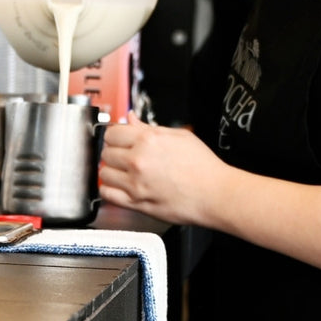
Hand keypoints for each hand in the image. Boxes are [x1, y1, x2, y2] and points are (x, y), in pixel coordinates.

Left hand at [98, 111, 230, 225]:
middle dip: (114, 153)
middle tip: (125, 157)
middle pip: (106, 152)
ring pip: (103, 173)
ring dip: (111, 172)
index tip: (119, 140)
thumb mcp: (179, 136)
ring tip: (124, 173)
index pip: (111, 132)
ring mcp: (135, 183)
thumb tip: (131, 118)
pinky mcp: (136, 203)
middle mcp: (138, 160)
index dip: (115, 136)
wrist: (216, 194)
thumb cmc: (204, 167)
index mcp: (148, 140)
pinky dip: (109, 190)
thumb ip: (149, 127)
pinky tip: (120, 187)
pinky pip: (107, 194)